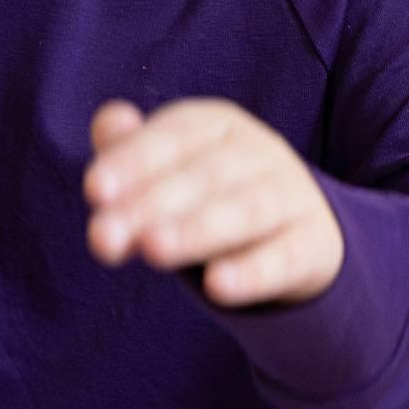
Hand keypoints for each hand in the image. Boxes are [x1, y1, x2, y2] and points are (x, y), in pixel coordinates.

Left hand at [84, 98, 345, 307]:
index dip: (132, 161)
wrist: (294, 238)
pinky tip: (217, 287)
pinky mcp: (314, 245)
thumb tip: (108, 122)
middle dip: (150, 205)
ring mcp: (292, 196)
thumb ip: (129, 153)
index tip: (93, 191)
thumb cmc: (207, 199)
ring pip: (245, 211)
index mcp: (216, 125)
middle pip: (204, 176)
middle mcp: (258, 152)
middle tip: (103, 237)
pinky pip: (283, 257)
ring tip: (153, 251)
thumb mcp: (166, 173)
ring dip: (197, 230)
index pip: (173, 136)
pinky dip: (252, 272)